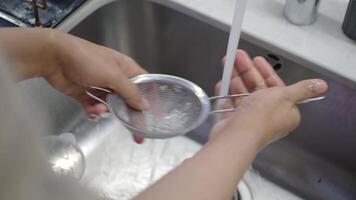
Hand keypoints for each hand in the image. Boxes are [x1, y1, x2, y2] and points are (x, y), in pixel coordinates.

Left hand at [1, 28, 145, 142]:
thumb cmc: (88, 61)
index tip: (155, 116)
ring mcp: (100, 86)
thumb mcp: (113, 75)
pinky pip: (95, 107)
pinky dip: (94, 111)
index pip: (144, 85)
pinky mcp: (86, 94)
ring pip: (111, 106)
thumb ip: (130, 92)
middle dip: (131, 115)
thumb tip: (145, 106)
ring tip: (97, 110)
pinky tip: (90, 111)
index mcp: (126, 69)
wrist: (54, 58)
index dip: (150, 99)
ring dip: (107, 111)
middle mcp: (115, 78)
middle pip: (128, 100)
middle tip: (137, 135)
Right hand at [212, 50, 327, 147]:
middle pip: (257, 88)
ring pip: (242, 93)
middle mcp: (268, 115)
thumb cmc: (261, 117)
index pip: (276, 86)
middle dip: (248, 70)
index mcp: (284, 111)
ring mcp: (249, 119)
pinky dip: (226, 92)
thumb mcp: (285, 97)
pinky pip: (230, 103)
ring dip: (235, 77)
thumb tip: (321, 85)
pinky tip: (222, 82)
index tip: (257, 60)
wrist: (236, 136)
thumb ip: (302, 89)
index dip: (266, 72)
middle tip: (238, 56)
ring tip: (227, 63)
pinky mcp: (234, 121)